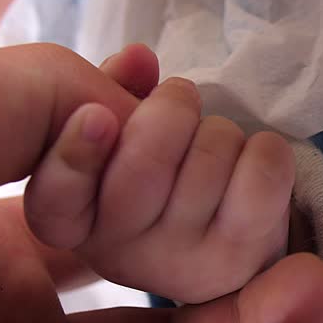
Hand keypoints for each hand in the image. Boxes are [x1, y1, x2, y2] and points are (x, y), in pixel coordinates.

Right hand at [25, 44, 294, 304]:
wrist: (226, 248)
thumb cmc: (166, 182)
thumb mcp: (121, 138)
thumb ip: (113, 90)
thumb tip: (139, 57)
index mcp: (71, 223)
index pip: (56, 199)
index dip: (76, 154)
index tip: (98, 115)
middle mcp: (117, 254)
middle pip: (149, 158)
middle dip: (174, 108)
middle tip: (180, 104)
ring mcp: (179, 265)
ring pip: (212, 152)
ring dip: (222, 132)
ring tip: (215, 151)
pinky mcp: (238, 262)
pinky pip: (261, 174)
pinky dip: (266, 150)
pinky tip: (254, 163)